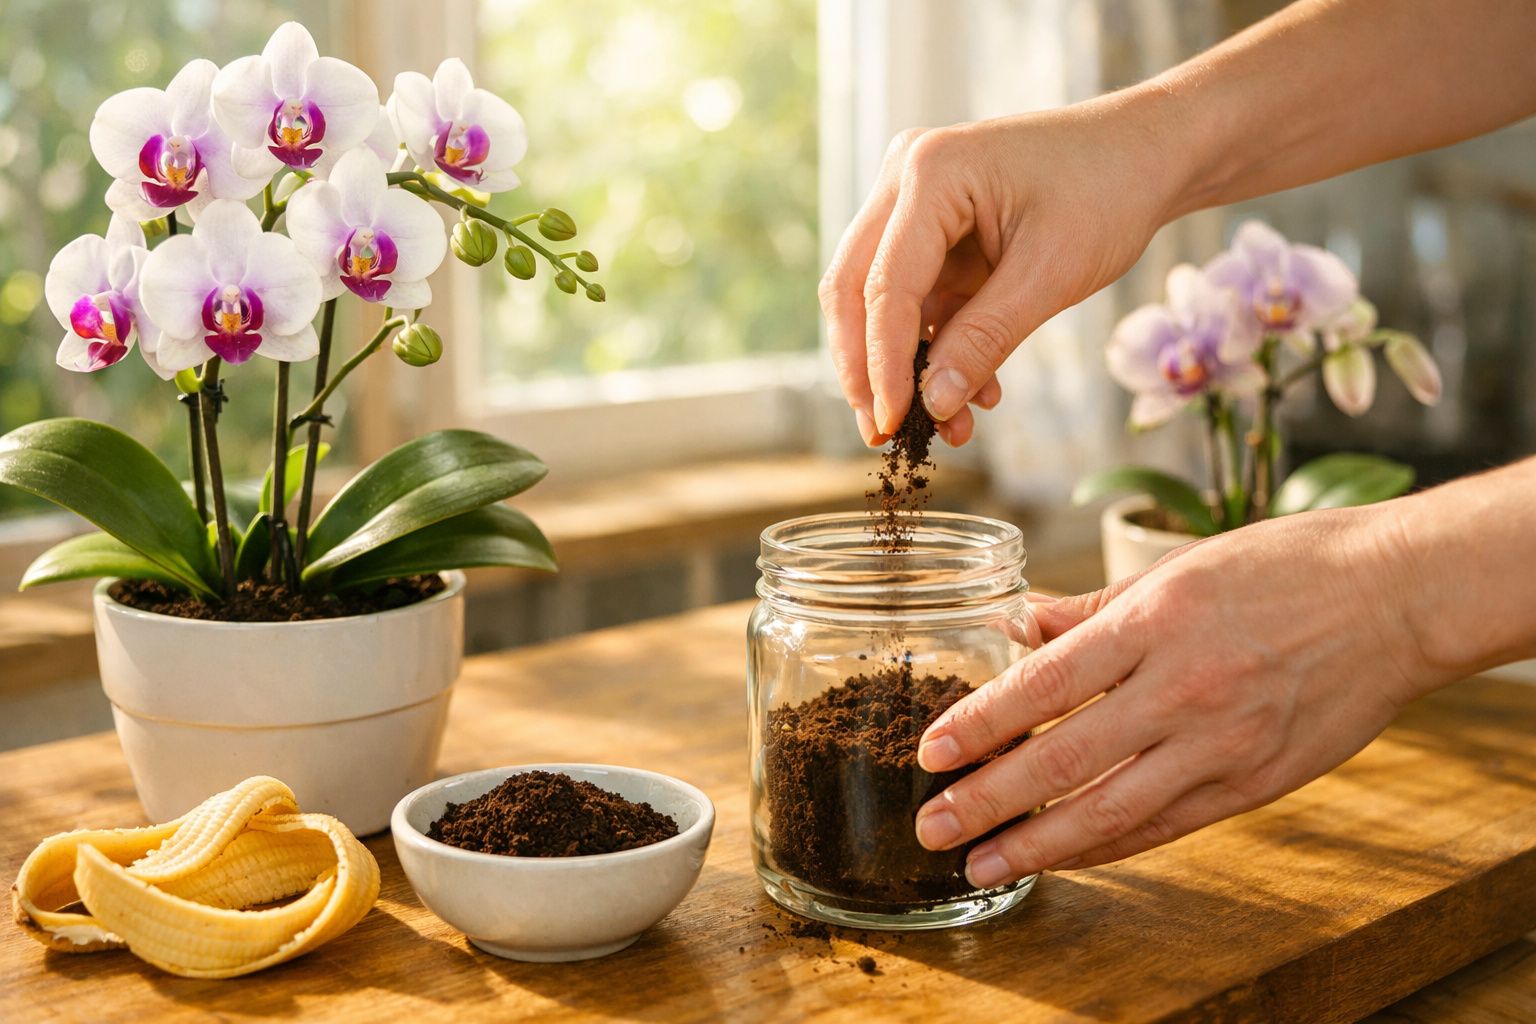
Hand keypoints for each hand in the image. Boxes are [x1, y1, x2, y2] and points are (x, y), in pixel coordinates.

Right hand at [817, 97, 1184, 446]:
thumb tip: (933, 404)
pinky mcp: (934, 233)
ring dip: (909, 366)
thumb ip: (985, 339)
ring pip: (881, 301)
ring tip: (949, 426)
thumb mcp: (1050, 274)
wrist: (1148, 153)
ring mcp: (915, 203)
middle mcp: (906, 178)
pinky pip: (920, 302)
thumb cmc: (1109, 192)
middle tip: (881, 433)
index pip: (884, 286)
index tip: (890, 423)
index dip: (883, 363)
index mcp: (931, 173)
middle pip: (854, 288)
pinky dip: (940, 348)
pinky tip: (976, 391)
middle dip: (867, 367)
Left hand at [910, 504, 1448, 887]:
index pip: (1041, 686)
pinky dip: (1107, 845)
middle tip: (932, 828)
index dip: (978, 726)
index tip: (929, 754)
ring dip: (1036, 846)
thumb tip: (1018, 624)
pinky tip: (1064, 859)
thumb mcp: (1176, 567)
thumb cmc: (1282, 567)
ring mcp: (1222, 743)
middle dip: (986, 802)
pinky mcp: (1255, 782)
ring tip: (981, 864)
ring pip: (1109, 810)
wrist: (1396, 598)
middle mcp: (1181, 688)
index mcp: (1152, 622)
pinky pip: (1165, 825)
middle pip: (1062, 760)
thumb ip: (1091, 609)